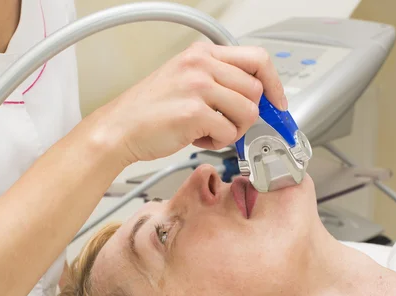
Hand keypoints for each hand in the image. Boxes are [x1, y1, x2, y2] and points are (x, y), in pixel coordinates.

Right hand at [90, 42, 286, 163]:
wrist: (119, 129)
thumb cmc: (149, 110)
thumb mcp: (184, 79)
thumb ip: (218, 80)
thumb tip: (256, 98)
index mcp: (202, 53)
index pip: (257, 59)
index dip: (273, 84)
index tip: (276, 103)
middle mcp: (201, 64)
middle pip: (256, 90)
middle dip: (248, 115)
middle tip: (230, 125)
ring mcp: (197, 86)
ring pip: (248, 112)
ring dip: (233, 130)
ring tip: (210, 131)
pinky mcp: (194, 113)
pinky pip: (229, 132)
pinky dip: (219, 141)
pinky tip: (199, 138)